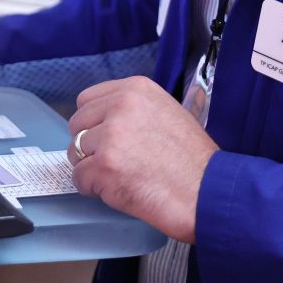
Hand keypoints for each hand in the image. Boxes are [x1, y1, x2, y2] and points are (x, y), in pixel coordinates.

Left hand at [68, 76, 216, 243]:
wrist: (208, 192)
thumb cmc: (194, 161)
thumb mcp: (167, 112)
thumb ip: (133, 110)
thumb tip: (104, 121)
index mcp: (135, 89)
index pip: (87, 99)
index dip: (93, 123)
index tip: (103, 138)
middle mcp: (120, 106)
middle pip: (77, 125)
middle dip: (88, 146)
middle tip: (113, 162)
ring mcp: (111, 136)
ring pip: (75, 152)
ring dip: (91, 168)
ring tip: (121, 177)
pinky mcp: (104, 166)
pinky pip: (79, 178)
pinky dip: (93, 189)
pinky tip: (118, 191)